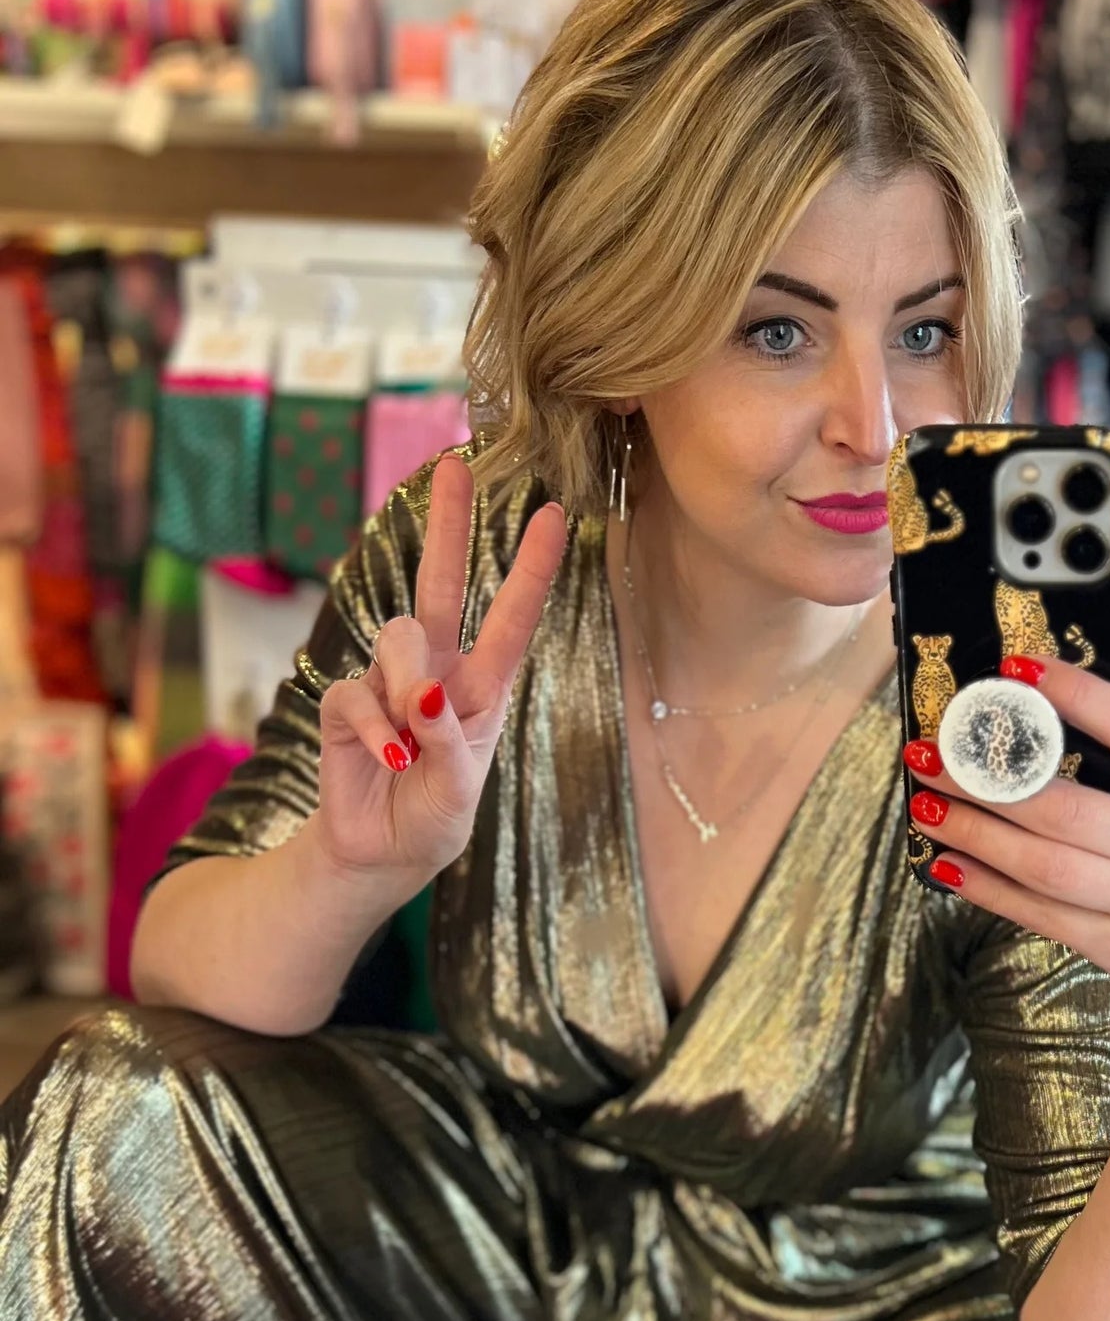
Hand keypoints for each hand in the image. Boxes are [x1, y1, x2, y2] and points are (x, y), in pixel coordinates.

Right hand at [314, 454, 568, 884]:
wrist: (382, 854)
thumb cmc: (434, 817)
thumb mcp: (459, 789)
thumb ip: (447, 743)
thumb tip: (424, 696)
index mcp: (480, 688)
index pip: (509, 619)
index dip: (530, 569)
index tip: (554, 515)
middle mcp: (435, 672)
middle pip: (438, 584)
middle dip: (447, 526)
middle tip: (454, 466)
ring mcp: (386, 683)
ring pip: (398, 639)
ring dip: (409, 685)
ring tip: (414, 738)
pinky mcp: (344, 704)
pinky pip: (355, 694)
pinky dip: (376, 730)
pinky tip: (390, 760)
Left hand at [905, 661, 1109, 1056]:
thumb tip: (1036, 734)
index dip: (1077, 695)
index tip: (1016, 670)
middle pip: (1064, 808)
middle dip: (985, 781)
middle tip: (933, 755)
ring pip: (1042, 864)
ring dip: (972, 832)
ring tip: (925, 807)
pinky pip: (1039, 913)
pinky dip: (986, 887)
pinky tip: (949, 864)